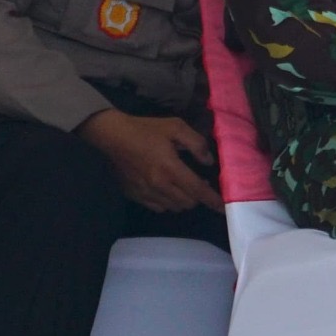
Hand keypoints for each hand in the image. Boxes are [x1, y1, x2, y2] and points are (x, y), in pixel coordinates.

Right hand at [78, 109, 218, 212]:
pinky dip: (168, 203)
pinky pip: (157, 207)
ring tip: (185, 186)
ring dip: (184, 200)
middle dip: (199, 197)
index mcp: (171, 169)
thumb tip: (209, 161)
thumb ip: (196, 144)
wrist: (112, 135)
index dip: (213, 200)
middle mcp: (159, 185)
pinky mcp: (134, 194)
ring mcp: (145, 192)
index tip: (224, 208)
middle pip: (188, 203)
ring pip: (173, 207)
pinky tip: (168, 190)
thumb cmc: (146, 129)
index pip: (198, 191)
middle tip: (201, 183)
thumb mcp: (176, 127)